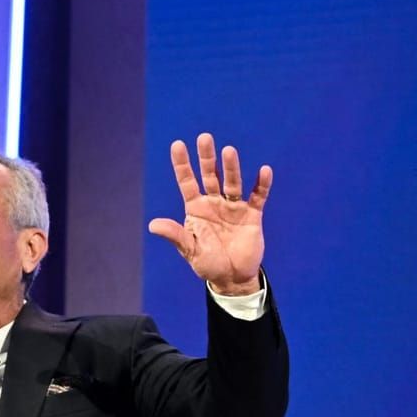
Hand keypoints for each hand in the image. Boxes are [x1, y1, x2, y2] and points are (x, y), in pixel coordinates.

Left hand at [147, 134, 270, 294]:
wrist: (233, 278)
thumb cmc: (208, 264)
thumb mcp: (190, 250)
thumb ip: (176, 235)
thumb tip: (152, 225)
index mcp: (196, 208)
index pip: (187, 182)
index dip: (182, 164)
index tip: (177, 144)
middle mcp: (214, 203)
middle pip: (210, 175)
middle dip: (207, 158)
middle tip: (205, 138)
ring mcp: (233, 207)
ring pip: (232, 182)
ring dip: (231, 167)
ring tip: (229, 151)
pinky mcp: (252, 215)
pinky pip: (258, 196)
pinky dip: (261, 184)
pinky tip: (263, 170)